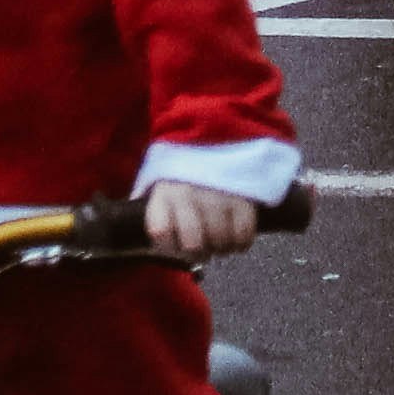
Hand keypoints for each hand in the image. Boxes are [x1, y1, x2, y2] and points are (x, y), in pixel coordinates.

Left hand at [139, 181, 260, 258]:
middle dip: (197, 252)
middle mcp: (190, 194)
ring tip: (216, 240)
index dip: (167, 245)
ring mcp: (218, 196)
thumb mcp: (156, 188)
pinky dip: (240, 242)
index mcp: (164, 192)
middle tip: (199, 247)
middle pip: (194, 244)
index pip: (161, 232)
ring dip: (220, 248)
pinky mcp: (243, 199)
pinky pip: (243, 235)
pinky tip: (233, 236)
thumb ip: (152, 214)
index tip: (172, 244)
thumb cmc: (180, 177)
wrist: (210, 142)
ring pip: (220, 242)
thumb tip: (150, 241)